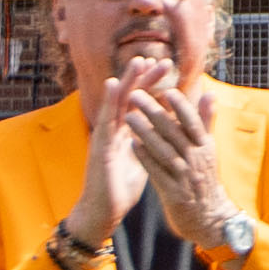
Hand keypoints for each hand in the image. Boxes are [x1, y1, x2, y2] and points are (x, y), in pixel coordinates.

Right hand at [66, 57, 162, 250]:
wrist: (105, 209)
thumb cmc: (122, 186)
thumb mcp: (144, 159)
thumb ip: (151, 142)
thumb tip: (167, 129)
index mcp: (127, 131)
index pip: (142, 103)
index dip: (154, 86)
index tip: (170, 70)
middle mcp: (115, 128)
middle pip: (130, 97)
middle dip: (145, 78)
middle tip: (161, 60)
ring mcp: (105, 134)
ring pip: (116, 102)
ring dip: (127, 81)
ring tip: (137, 61)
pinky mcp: (99, 144)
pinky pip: (104, 119)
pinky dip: (108, 100)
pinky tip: (112, 84)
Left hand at [121, 76, 238, 254]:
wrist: (208, 216)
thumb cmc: (204, 178)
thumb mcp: (209, 149)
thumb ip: (206, 121)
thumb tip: (210, 94)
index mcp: (206, 147)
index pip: (193, 122)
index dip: (181, 106)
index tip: (166, 90)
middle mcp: (197, 159)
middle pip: (175, 132)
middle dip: (155, 112)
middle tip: (136, 95)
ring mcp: (185, 176)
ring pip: (164, 150)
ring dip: (145, 132)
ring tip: (128, 116)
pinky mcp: (174, 192)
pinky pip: (157, 171)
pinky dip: (145, 158)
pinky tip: (132, 145)